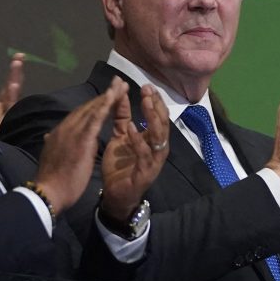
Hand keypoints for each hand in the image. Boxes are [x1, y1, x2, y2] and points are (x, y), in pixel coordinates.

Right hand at [33, 78, 123, 211]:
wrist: (49, 192)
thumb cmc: (53, 180)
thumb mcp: (54, 157)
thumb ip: (55, 145)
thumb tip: (49, 137)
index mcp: (60, 132)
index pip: (80, 114)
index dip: (95, 103)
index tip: (107, 94)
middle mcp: (66, 127)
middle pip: (88, 107)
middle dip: (105, 94)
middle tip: (118, 81)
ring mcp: (73, 131)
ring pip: (93, 108)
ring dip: (109, 95)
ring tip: (121, 84)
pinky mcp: (81, 139)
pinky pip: (95, 118)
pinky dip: (104, 105)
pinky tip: (114, 96)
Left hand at [99, 83, 170, 223]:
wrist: (116, 194)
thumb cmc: (120, 166)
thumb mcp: (120, 136)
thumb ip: (122, 117)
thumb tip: (120, 93)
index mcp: (153, 139)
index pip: (159, 116)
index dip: (155, 101)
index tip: (147, 85)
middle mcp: (158, 148)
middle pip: (163, 123)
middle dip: (156, 105)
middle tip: (148, 90)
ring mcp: (154, 160)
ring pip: (159, 136)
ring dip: (152, 118)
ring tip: (144, 102)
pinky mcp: (146, 172)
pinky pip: (144, 153)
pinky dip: (138, 140)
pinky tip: (131, 127)